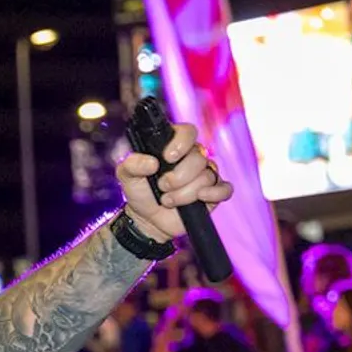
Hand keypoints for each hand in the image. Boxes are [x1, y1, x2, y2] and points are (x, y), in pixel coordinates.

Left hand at [115, 121, 233, 242]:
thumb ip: (131, 163)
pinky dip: (214, 194)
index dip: (180, 143)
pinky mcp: (213, 193)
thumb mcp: (126, 175)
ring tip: (168, 200)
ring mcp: (205, 174)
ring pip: (206, 177)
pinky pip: (225, 189)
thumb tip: (152, 163)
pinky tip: (200, 198)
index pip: (188, 132)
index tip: (167, 158)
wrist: (146, 219)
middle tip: (162, 186)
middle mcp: (193, 157)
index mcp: (174, 146)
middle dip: (177, 177)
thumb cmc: (140, 192)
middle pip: (198, 158)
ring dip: (183, 193)